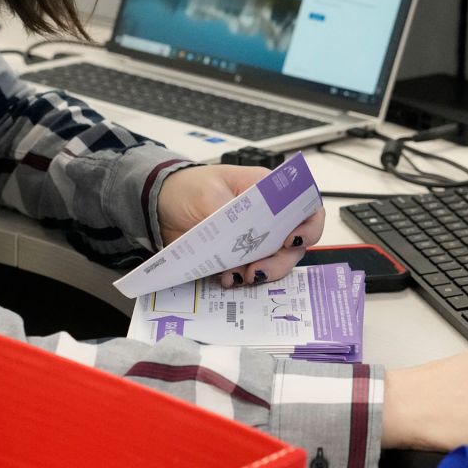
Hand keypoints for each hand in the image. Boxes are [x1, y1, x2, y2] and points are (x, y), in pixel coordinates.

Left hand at [157, 164, 324, 287]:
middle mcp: (267, 217)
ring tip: (241, 276)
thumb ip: (228, 212)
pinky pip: (249, 273)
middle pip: (293, 243)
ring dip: (262, 273)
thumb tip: (242, 234)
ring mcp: (254, 240)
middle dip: (281, 260)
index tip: (292, 240)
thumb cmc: (187, 188)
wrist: (159, 206)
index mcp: (267, 191)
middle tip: (259, 269)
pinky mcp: (237, 258)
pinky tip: (228, 279)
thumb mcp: (207, 192)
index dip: (308, 226)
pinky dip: (241, 279)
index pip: (305, 206)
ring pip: (274, 262)